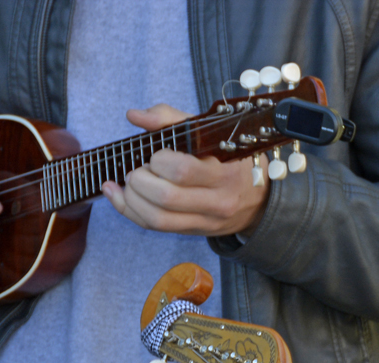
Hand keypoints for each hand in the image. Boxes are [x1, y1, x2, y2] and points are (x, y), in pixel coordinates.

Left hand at [101, 104, 268, 235]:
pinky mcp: (193, 231)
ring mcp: (206, 221)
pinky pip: (154, 227)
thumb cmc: (229, 160)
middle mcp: (217, 201)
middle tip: (139, 170)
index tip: (157, 154)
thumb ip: (170, 118)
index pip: (183, 171)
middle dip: (140, 181)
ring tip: (128, 183)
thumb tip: (134, 116)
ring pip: (157, 218)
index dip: (159, 161)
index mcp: (224, 172)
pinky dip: (129, 210)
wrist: (260, 199)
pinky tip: (118, 195)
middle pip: (166, 198)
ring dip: (131, 199)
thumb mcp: (208, 133)